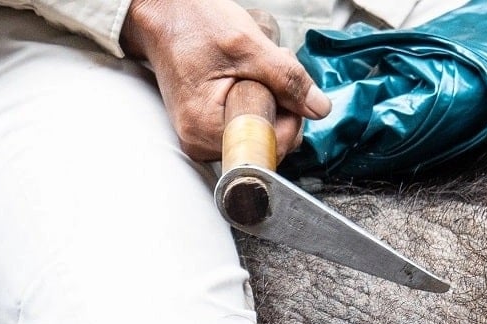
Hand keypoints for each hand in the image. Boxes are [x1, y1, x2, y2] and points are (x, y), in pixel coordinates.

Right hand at [121, 0, 330, 160]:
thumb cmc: (193, 25)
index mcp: (204, 129)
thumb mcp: (249, 46)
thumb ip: (288, 79)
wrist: (167, 15)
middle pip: (268, 141)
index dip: (290, 115)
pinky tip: (247, 78)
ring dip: (271, 101)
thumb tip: (318, 108)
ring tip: (254, 70)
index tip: (282, 86)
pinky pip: (249, 123)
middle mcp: (200, 140)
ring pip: (262, 131)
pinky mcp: (209, 126)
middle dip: (282, 106)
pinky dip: (259, 100)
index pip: (271, 145)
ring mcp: (203, 135)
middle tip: (266, 72)